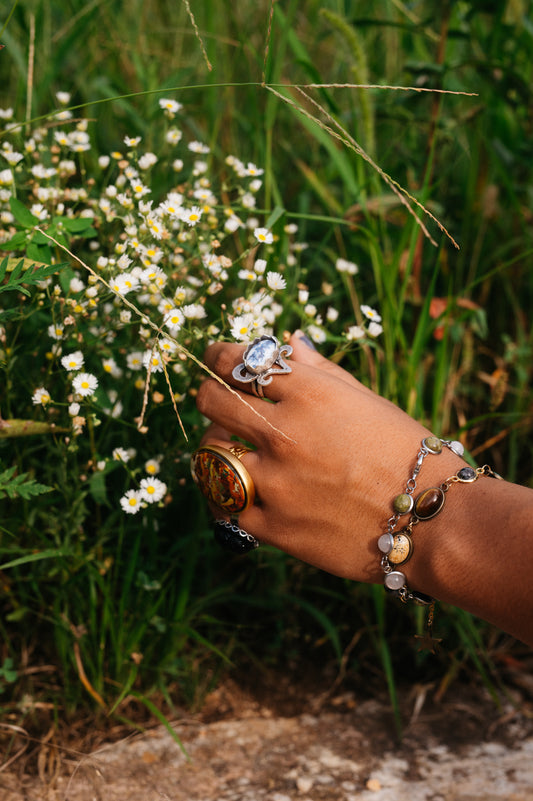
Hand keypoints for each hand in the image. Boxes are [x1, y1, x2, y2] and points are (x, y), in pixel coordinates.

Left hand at [196, 331, 463, 583]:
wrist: (433, 521)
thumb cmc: (405, 453)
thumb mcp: (365, 401)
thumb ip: (320, 370)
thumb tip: (289, 340)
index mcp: (311, 394)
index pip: (239, 361)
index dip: (219, 356)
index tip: (217, 359)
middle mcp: (286, 433)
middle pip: (211, 400)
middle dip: (209, 394)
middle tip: (218, 401)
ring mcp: (276, 483)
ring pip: (210, 452)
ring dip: (216, 445)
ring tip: (233, 448)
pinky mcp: (274, 527)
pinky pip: (225, 505)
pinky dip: (226, 495)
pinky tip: (237, 489)